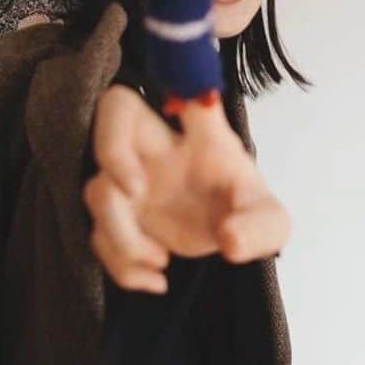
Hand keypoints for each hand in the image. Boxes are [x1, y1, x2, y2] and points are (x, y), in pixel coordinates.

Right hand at [84, 85, 289, 292]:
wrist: (226, 237)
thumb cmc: (245, 211)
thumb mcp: (269, 222)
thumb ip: (259, 228)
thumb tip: (230, 239)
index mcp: (204, 139)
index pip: (190, 98)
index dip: (181, 84)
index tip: (186, 98)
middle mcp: (159, 149)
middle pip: (113, 112)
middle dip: (111, 151)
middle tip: (133, 192)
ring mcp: (131, 182)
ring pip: (97, 189)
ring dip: (122, 234)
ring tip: (161, 260)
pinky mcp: (119, 218)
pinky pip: (96, 236)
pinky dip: (121, 266)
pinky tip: (156, 281)